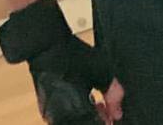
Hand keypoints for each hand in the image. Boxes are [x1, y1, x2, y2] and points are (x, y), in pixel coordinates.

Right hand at [0, 0, 124, 122]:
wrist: (46, 45)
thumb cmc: (72, 55)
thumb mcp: (102, 71)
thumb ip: (113, 94)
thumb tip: (117, 112)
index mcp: (78, 112)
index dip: (107, 121)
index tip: (112, 114)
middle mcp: (63, 119)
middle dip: (98, 119)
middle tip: (104, 107)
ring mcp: (51, 116)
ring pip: (76, 123)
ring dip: (87, 118)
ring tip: (93, 101)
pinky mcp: (45, 110)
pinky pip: (64, 119)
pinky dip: (75, 114)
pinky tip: (79, 98)